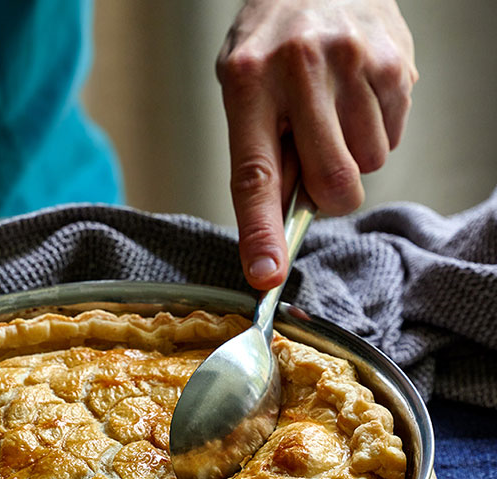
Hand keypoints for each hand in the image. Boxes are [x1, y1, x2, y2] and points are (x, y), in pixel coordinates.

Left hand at [216, 0, 417, 288]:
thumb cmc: (272, 44)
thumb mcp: (244, 90)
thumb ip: (261, 154)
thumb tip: (279, 227)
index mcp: (248, 82)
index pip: (255, 175)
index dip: (262, 232)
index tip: (265, 275)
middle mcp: (301, 70)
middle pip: (333, 184)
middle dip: (330, 197)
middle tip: (319, 166)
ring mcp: (354, 62)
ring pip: (369, 166)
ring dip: (353, 158)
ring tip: (333, 114)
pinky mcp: (395, 62)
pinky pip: (393, 139)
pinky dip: (375, 133)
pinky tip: (356, 99)